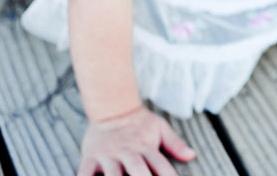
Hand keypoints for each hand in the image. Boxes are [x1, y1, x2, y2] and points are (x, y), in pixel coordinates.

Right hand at [77, 104, 196, 175]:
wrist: (112, 108)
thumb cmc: (140, 123)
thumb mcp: (160, 128)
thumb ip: (175, 144)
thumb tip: (192, 155)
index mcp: (146, 147)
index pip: (160, 165)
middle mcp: (128, 152)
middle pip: (137, 170)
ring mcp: (108, 155)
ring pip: (112, 174)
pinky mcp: (91, 157)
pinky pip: (84, 172)